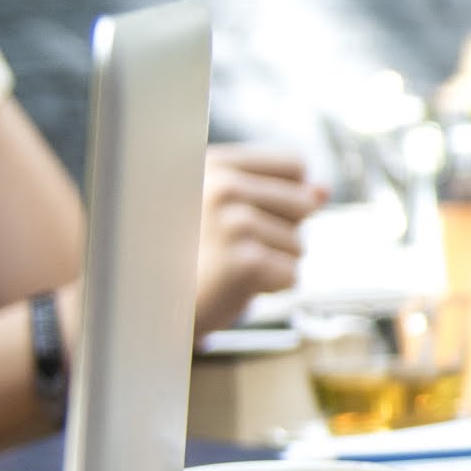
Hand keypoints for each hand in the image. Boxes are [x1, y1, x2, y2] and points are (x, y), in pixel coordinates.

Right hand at [191, 144, 317, 334]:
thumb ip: (274, 192)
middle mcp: (222, 187)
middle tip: (231, 246)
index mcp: (214, 164)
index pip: (294, 166)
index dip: (289, 195)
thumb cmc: (185, 254)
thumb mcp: (224, 210)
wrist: (146, 305)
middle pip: (303, 203)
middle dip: (280, 232)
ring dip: (272, 262)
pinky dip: (270, 287)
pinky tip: (233, 285)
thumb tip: (323, 191)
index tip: (253, 213)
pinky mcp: (245, 262)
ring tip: (226, 266)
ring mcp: (233, 224)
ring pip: (299, 243)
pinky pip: (291, 274)